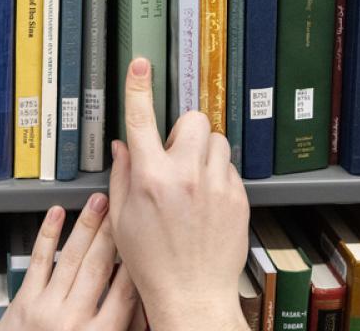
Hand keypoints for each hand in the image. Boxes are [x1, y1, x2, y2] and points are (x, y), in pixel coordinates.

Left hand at [0, 193, 141, 330]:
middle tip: (123, 207)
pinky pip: (39, 261)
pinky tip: (57, 214)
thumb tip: (143, 301)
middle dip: (112, 232)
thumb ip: (124, 326)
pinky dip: (48, 234)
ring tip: (98, 202)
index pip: (126, 290)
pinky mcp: (25, 301)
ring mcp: (47, 308)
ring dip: (87, 225)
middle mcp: (74, 320)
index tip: (144, 238)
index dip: (136, 261)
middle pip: (99, 266)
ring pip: (71, 257)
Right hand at [108, 58, 249, 330]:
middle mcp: (185, 176)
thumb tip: (124, 146)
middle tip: (174, 154)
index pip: (141, 120)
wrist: (192, 294)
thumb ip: (122, 175)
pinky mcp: (238, 197)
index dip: (138, 87)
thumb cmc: (153, 263)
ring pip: (215, 140)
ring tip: (192, 180)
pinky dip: (217, 175)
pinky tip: (206, 201)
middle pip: (193, 120)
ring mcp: (215, 185)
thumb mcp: (122, 219)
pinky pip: (229, 167)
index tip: (140, 65)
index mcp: (150, 179)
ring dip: (202, 151)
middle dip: (183, 130)